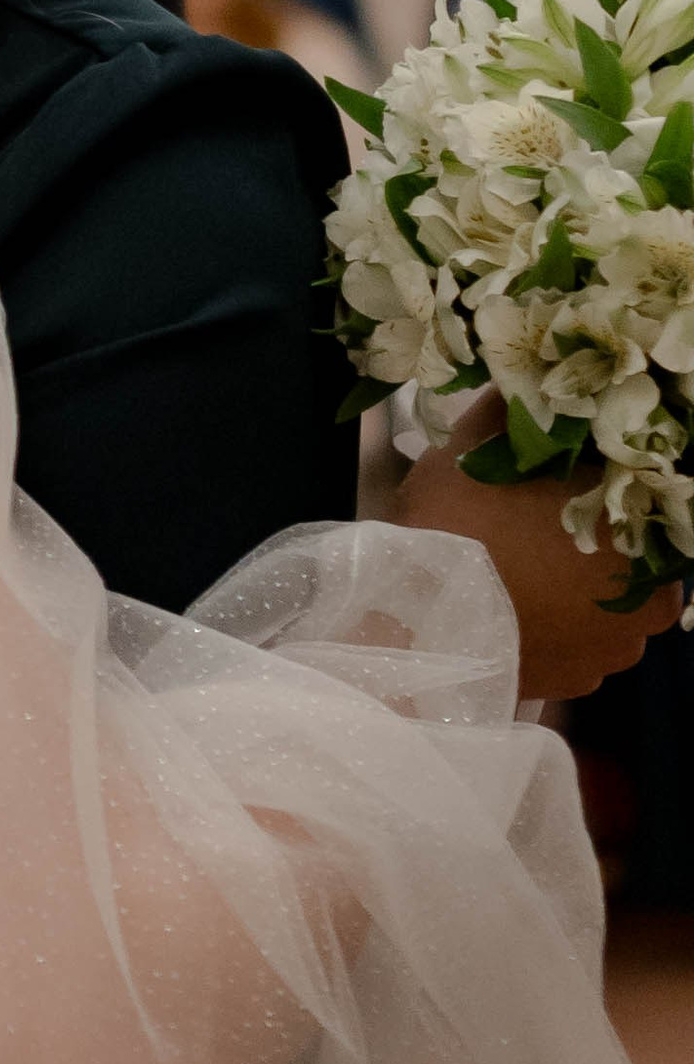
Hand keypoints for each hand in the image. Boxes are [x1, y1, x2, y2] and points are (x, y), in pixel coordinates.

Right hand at [395, 391, 685, 702]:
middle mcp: (648, 598)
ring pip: (607, 604)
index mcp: (639, 531)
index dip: (603, 484)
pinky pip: (579, 643)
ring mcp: (615, 649)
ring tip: (520, 565)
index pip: (642, 497)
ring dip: (577, 586)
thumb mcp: (475, 443)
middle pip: (633, 555)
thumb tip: (524, 381)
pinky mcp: (580, 682)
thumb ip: (512, 408)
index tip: (565, 477)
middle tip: (538, 519)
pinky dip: (555, 625)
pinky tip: (514, 603)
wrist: (415, 619)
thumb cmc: (458, 524)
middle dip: (596, 539)